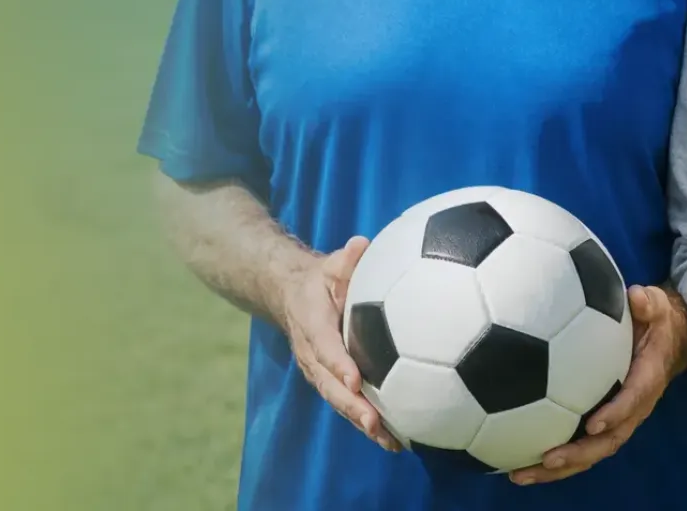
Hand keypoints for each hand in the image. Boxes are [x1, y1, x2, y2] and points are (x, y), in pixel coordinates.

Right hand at [276, 236, 401, 450]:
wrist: (290, 296)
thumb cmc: (320, 280)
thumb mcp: (329, 265)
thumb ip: (345, 259)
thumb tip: (362, 245)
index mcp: (312, 323)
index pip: (324, 345)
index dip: (338, 363)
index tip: (355, 379)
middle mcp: (312, 354)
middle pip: (329, 385)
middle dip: (351, 406)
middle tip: (374, 422)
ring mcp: (319, 372)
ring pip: (338, 401)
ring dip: (361, 422)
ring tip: (390, 442)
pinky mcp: (330, 382)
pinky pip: (347, 404)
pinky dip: (368, 423)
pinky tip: (396, 440)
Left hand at [510, 284, 686, 485]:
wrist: (667, 343)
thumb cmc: (656, 322)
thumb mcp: (658, 306)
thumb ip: (649, 302)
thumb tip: (636, 296)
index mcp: (646, 381)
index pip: (632, 401)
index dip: (615, 415)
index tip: (593, 424)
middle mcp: (632, 409)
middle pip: (607, 442)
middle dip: (578, 455)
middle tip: (546, 459)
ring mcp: (615, 420)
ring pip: (589, 452)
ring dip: (557, 468)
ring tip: (519, 474)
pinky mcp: (599, 422)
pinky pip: (577, 445)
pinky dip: (550, 459)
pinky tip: (514, 462)